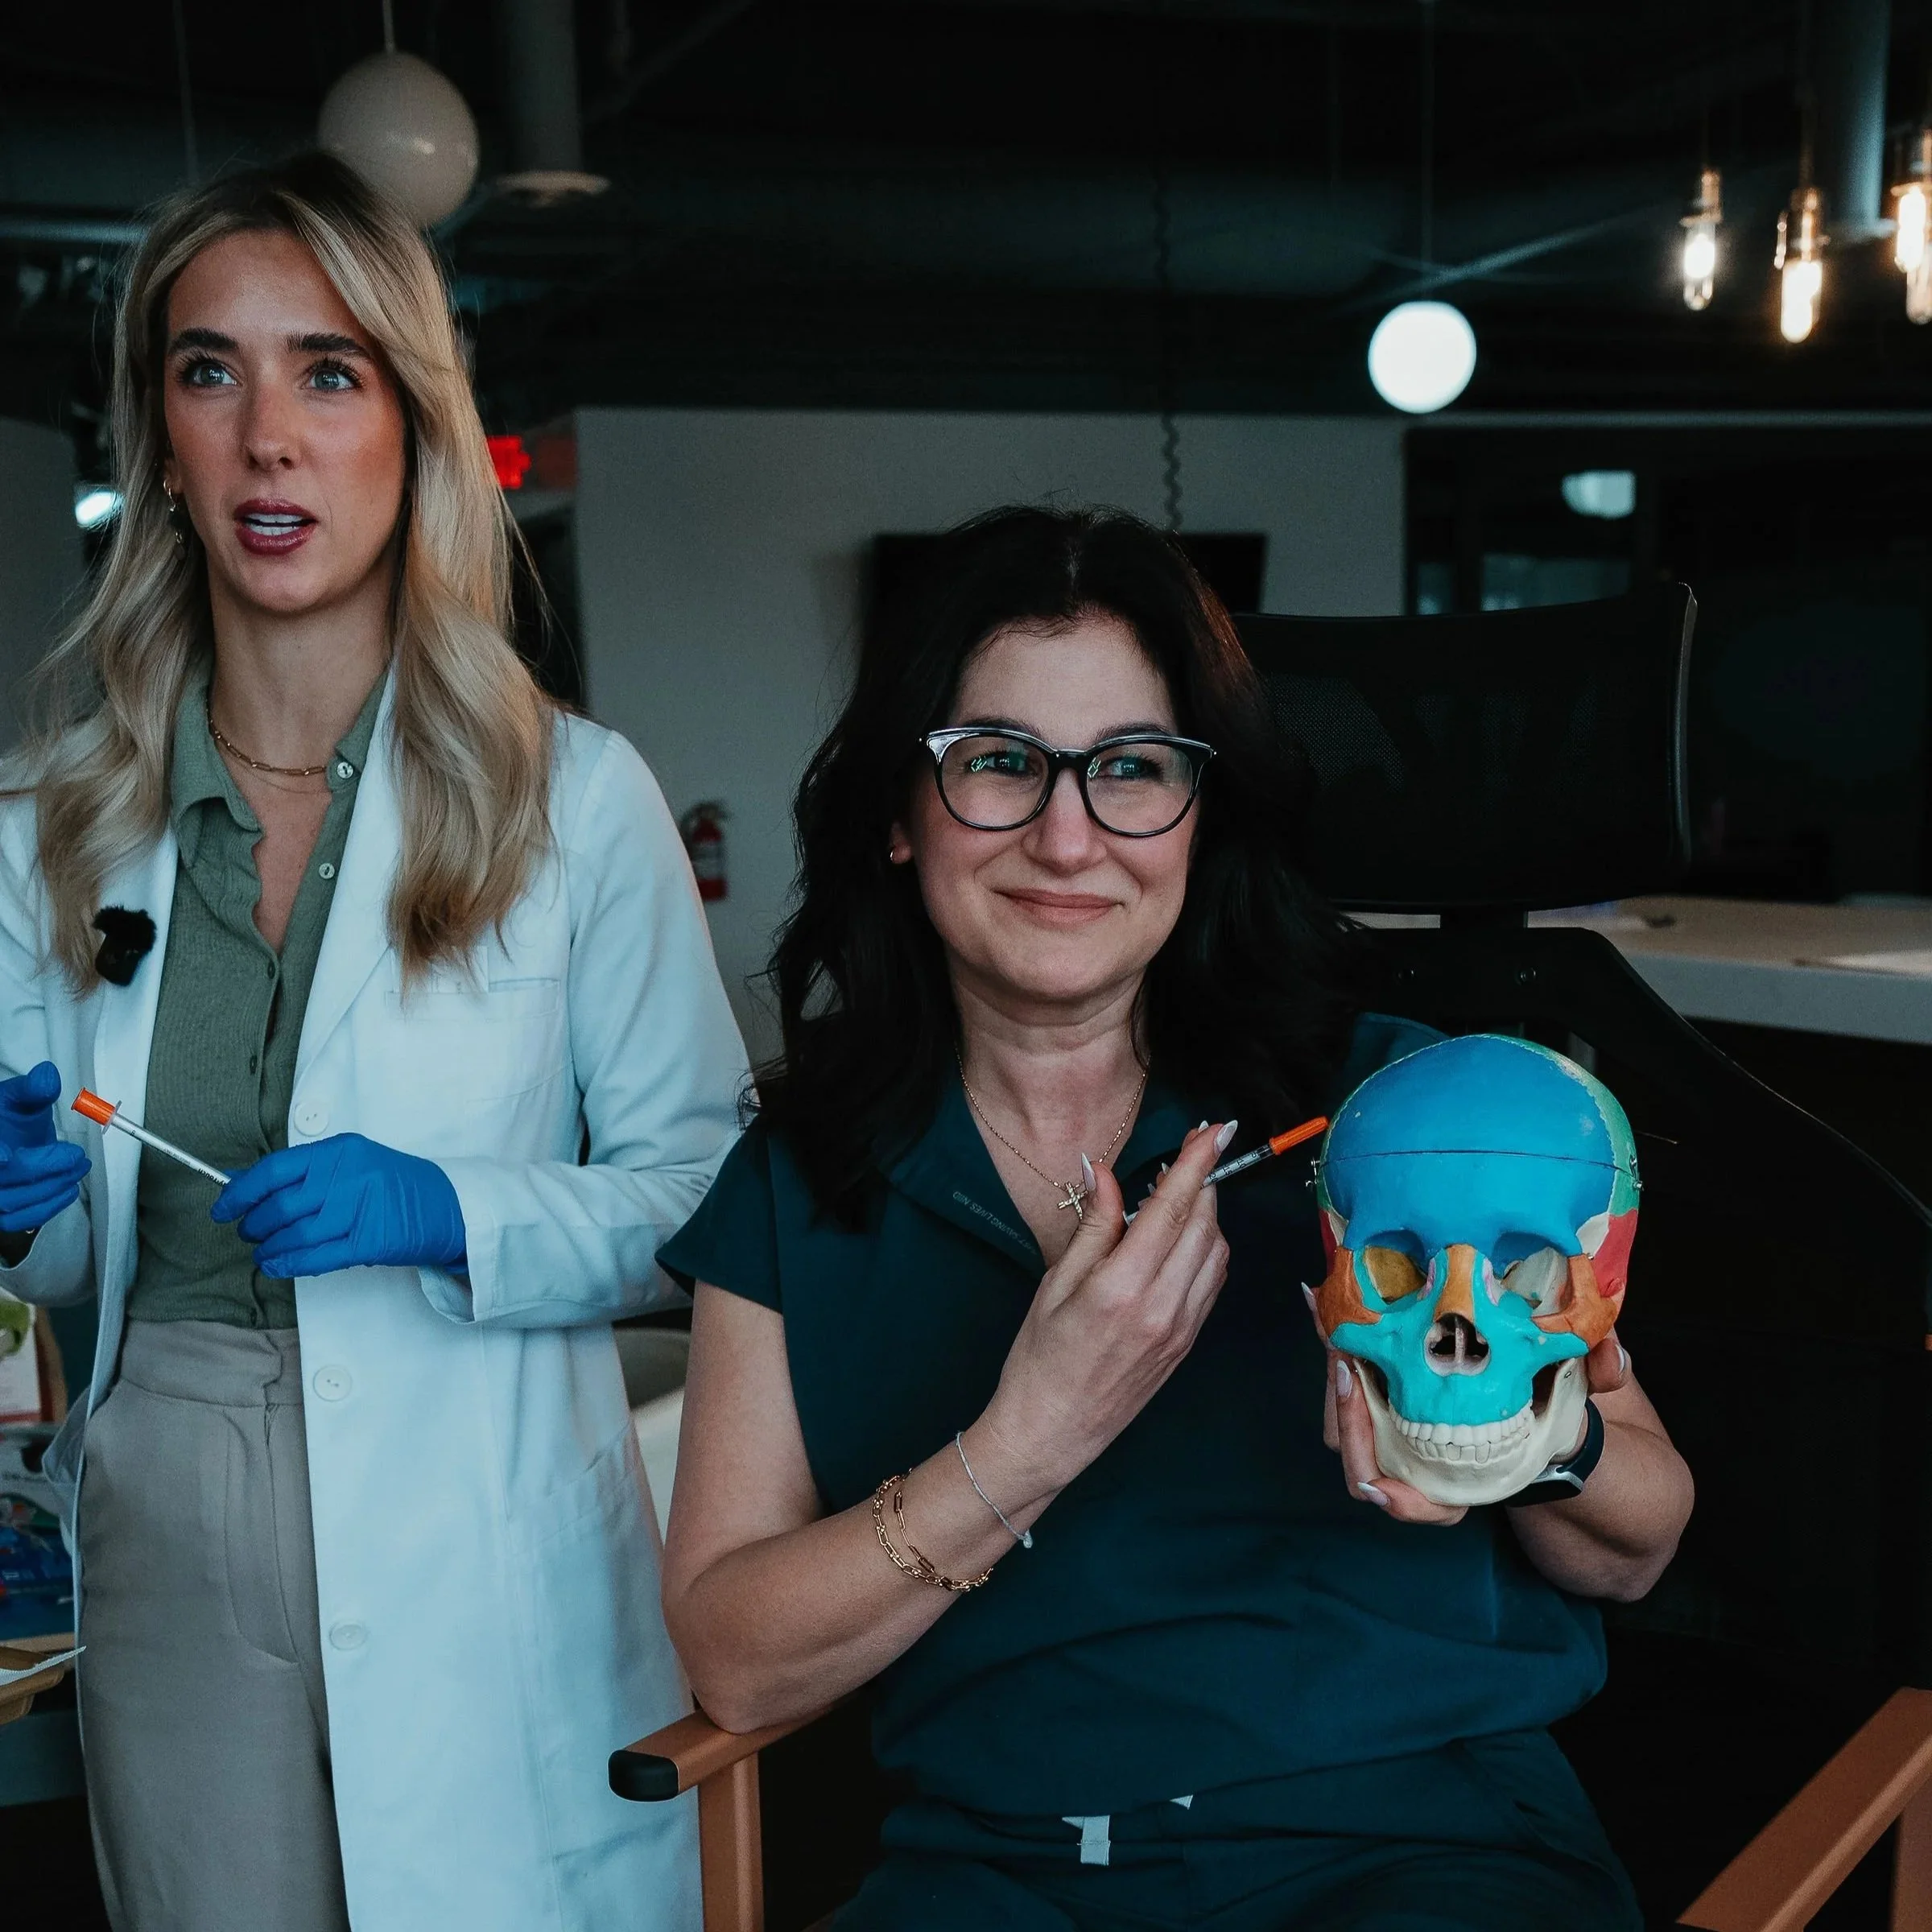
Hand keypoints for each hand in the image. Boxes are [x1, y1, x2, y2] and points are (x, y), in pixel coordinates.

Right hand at [0, 1062, 87, 1235]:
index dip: (17, 1160)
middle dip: (49, 1171)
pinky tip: (68, 1189)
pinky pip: (23, 1219)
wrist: (5, 1136)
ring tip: (79, 1169)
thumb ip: (32, 1089)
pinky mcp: (4, 1211)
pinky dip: (49, 1207)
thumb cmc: (7, 1118)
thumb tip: (47, 1076)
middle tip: (79, 1158)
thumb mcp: (16, 1098)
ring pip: (17, 1205)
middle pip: (9, 1184)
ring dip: (54, 1189)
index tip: (34, 1154)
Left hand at [211, 1133, 465, 1279]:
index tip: (222, 1208)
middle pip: (281, 1205)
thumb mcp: (349, 1166)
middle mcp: (350, 1174)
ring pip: (295, 1234)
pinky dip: (289, 1264)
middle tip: (248, 1233)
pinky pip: (317, 1256)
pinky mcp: (372, 1240)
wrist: (449, 1206)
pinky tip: (276, 1265)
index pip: (275, 1170)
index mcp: (341, 1150)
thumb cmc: (393, 1187)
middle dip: (254, 1225)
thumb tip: (240, 1185)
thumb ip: (300, 1174)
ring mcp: (362, 1207)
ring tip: (263, 1253)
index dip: (240, 1192)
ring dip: (269, 1249)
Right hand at [975, 1121, 1232, 1499]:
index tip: (1214, 1129)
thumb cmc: (1040, 1359)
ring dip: (1207, 1215)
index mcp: (1123, 1287)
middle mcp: (1163, 1307)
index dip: (1197, 1163)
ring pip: (1216, 1252)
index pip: (1173, 1209)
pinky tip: (1183, 1239)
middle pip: (1204, 1225)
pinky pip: (1213, 1282)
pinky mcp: (1188, 1344)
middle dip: (1203, 1182)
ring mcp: (1182, 1328)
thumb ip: (1092, 1226)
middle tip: (1189, 1154)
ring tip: (1177, 1196)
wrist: (1052, 1432)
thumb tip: (1105, 1172)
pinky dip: (1208, 1249)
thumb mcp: (1055, 1285)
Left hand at [1307, 1289, 1633, 1524]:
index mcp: (1461, 1474)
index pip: (1424, 1506)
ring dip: (1332, 1370)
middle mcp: (1415, 1456)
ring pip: (1341, 1414)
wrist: (1517, 1393)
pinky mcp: (1371, 1387)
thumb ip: (1601, 1374)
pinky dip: (1331, 1341)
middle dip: (1345, 1410)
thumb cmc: (1543, 1403)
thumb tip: (1614, 1355)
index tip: (1381, 1485)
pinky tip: (1318, 1300)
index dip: (1401, 1503)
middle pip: (1361, 1453)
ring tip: (1330, 1319)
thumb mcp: (1575, 1393)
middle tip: (1343, 1357)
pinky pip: (1340, 1374)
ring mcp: (1387, 1423)